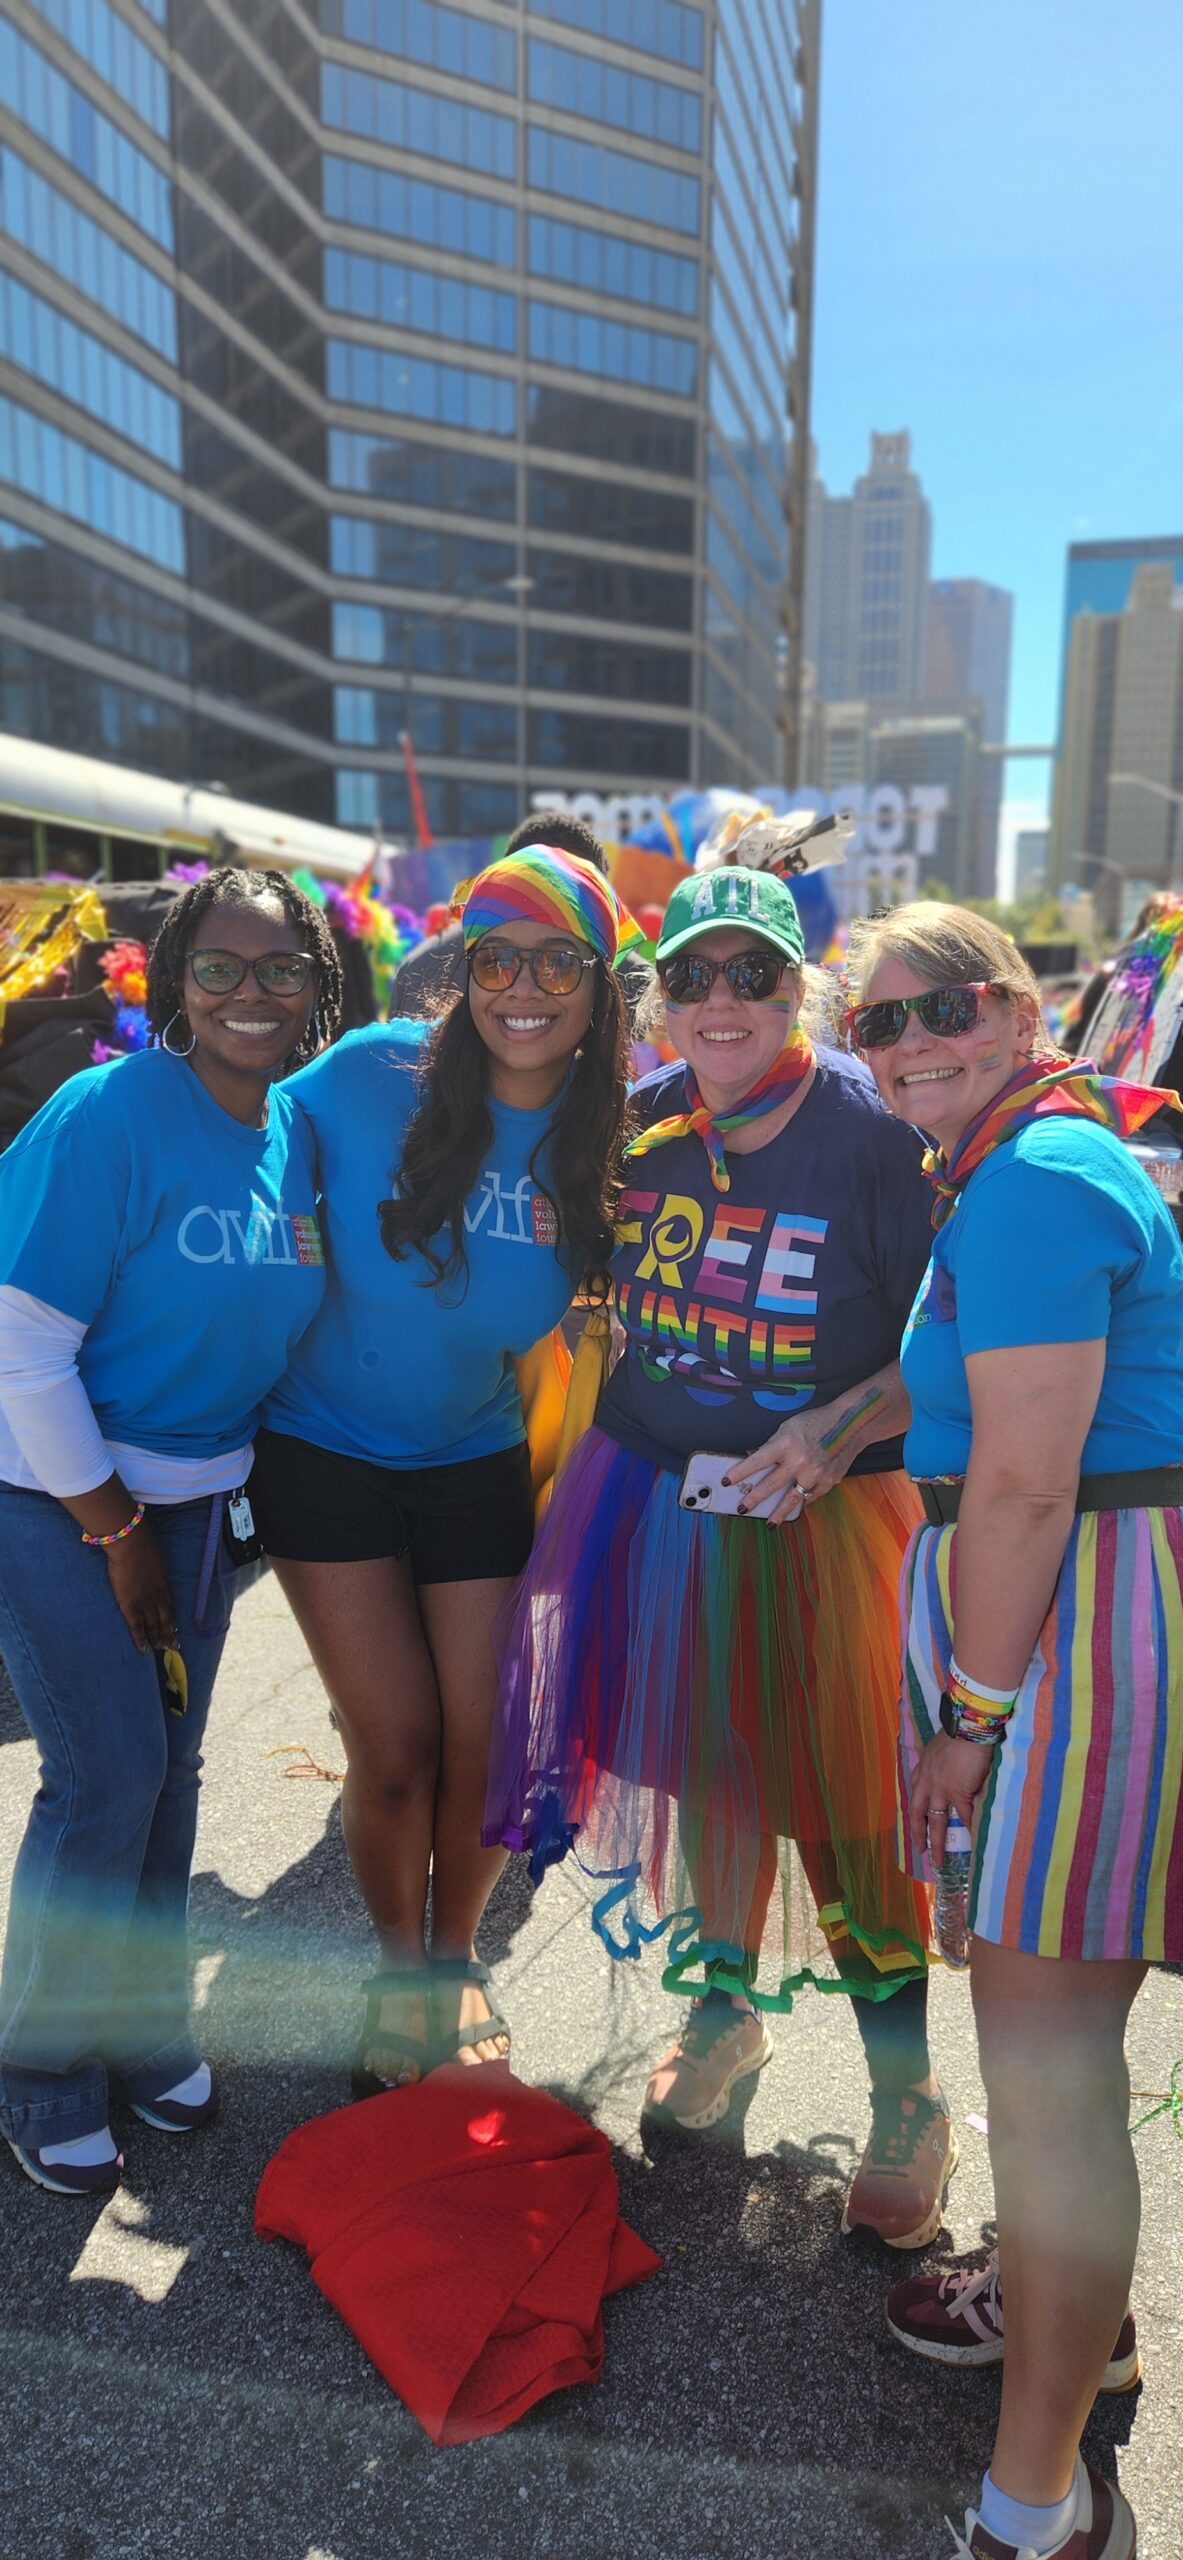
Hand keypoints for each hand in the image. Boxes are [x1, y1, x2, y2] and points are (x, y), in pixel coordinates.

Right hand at [104, 1522, 176, 1654]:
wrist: (132, 1545)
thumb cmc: (144, 1545)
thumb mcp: (157, 1556)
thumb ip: (156, 1566)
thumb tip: (155, 1567)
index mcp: (165, 1585)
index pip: (171, 1606)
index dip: (173, 1618)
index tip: (176, 1628)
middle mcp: (158, 1597)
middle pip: (166, 1619)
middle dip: (169, 1633)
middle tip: (174, 1646)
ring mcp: (145, 1603)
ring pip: (153, 1626)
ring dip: (157, 1639)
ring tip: (160, 1649)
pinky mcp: (130, 1606)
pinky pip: (136, 1627)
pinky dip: (140, 1640)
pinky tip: (144, 1650)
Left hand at [723, 1411, 844, 1525]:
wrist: (851, 1424)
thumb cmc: (816, 1423)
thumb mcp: (789, 1427)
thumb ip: (773, 1445)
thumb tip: (753, 1458)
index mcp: (786, 1443)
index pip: (757, 1461)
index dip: (740, 1472)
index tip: (727, 1482)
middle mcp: (800, 1461)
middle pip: (771, 1485)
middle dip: (754, 1499)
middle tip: (742, 1509)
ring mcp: (815, 1473)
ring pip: (792, 1499)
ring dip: (779, 1513)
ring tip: (769, 1523)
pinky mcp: (829, 1481)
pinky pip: (811, 1497)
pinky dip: (802, 1501)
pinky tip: (795, 1507)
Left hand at [910, 1732, 995, 1867]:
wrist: (967, 1728)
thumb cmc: (957, 1734)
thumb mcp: (941, 1749)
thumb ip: (942, 1764)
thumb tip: (951, 1773)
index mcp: (922, 1770)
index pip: (915, 1795)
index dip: (916, 1811)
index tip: (917, 1821)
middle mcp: (926, 1783)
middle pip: (918, 1814)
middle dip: (918, 1834)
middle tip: (920, 1850)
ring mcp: (941, 1790)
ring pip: (936, 1822)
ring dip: (937, 1843)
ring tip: (939, 1860)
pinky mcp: (958, 1793)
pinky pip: (963, 1816)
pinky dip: (968, 1827)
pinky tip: (970, 1839)